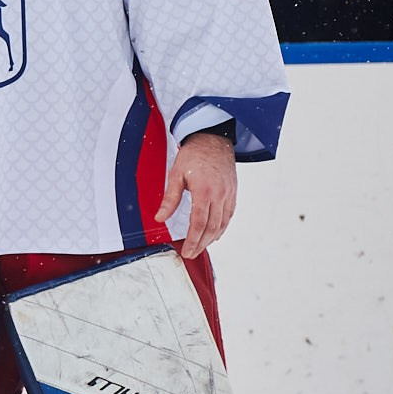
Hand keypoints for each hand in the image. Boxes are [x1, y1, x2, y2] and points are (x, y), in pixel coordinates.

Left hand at [155, 130, 237, 259]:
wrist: (213, 139)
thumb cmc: (193, 155)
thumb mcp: (176, 175)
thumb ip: (169, 199)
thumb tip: (159, 218)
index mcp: (204, 191)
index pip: (199, 223)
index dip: (192, 240)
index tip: (186, 251)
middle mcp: (219, 195)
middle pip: (211, 228)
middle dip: (201, 244)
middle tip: (191, 254)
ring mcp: (228, 194)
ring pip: (222, 224)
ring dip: (211, 239)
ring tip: (200, 247)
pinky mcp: (233, 193)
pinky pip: (229, 215)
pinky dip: (222, 228)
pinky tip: (214, 235)